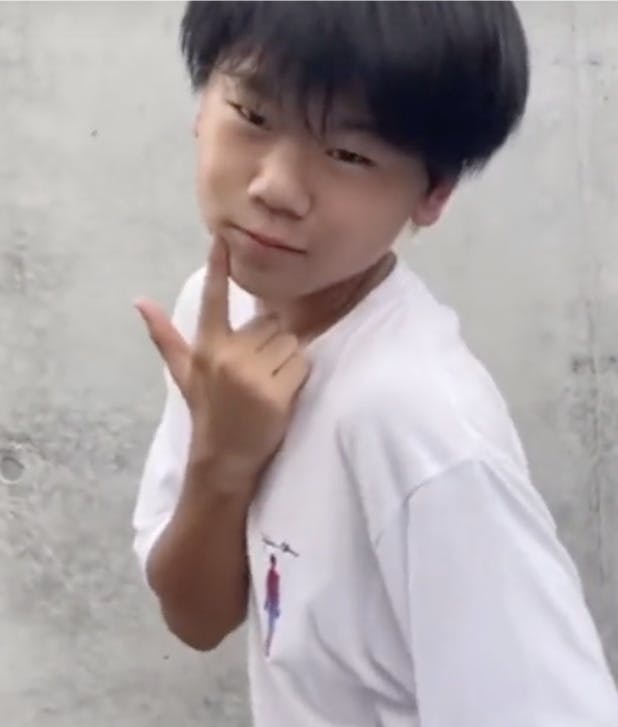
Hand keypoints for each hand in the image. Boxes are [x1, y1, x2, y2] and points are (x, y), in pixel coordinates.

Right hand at [135, 237, 310, 477]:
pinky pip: (302, 364)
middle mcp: (227, 357)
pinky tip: (281, 396)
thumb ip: (166, 336)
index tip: (222, 238)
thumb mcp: (184, 374)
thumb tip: (139, 302)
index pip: (214, 300)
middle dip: (271, 344)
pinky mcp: (276, 393)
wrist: (224, 459)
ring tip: (269, 385)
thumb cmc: (208, 411)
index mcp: (207, 348)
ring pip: (290, 342)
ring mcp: (251, 375)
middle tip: (258, 373)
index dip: (217, 268)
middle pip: (272, 324)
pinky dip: (299, 377)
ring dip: (287, 360)